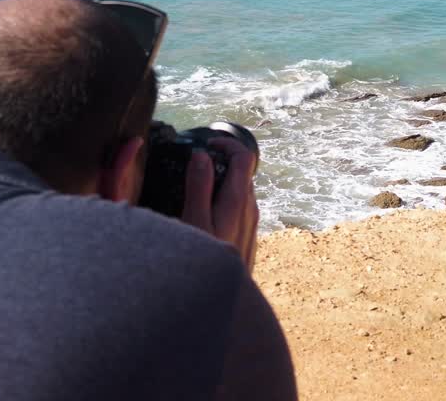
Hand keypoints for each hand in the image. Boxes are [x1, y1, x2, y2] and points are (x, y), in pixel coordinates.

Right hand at [181, 137, 259, 271]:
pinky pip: (239, 208)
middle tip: (194, 164)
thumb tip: (201, 156)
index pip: (244, 156)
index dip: (226, 144)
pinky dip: (224, 200)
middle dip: (221, 162)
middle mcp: (250, 208)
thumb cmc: (202, 262)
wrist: (222, 301)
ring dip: (221, 182)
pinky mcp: (248, 236)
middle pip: (242, 172)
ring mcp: (252, 223)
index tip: (206, 145)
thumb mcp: (194, 221)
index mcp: (238, 199)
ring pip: (241, 191)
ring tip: (195, 188)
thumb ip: (198, 187)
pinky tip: (205, 214)